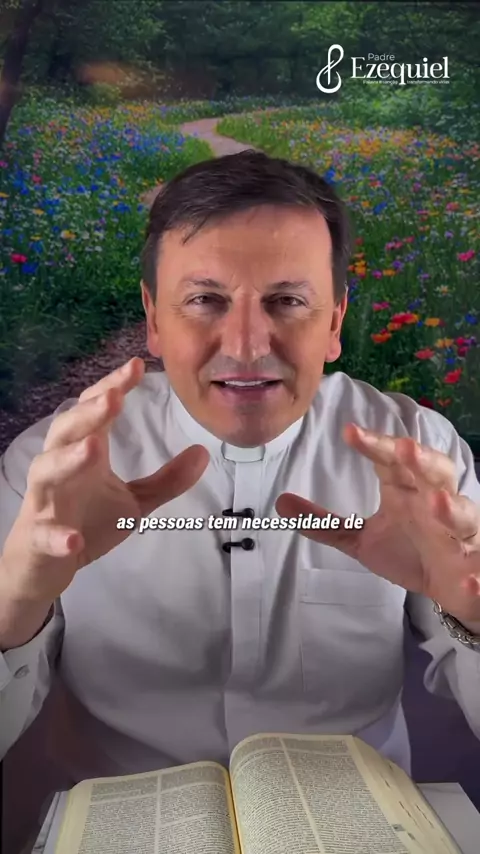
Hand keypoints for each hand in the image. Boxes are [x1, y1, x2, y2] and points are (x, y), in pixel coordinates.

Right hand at [1, 358, 208, 606]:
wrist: (44, 565)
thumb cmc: (86, 521)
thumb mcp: (135, 501)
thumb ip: (167, 479)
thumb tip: (204, 452)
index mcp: (84, 453)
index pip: (94, 411)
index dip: (112, 387)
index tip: (137, 366)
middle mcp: (60, 468)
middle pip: (67, 431)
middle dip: (89, 413)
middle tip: (114, 397)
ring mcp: (46, 502)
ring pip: (47, 472)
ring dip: (67, 459)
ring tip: (92, 448)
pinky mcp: (39, 538)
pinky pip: (44, 535)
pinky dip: (57, 535)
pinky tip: (73, 538)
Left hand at [276, 424, 479, 625]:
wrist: (449, 588)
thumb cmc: (410, 552)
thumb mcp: (361, 539)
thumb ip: (325, 523)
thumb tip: (280, 503)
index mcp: (407, 490)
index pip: (392, 461)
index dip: (375, 445)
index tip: (350, 433)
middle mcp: (436, 503)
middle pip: (435, 474)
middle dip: (422, 460)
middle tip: (404, 449)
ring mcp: (458, 534)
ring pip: (462, 515)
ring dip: (452, 509)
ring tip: (438, 502)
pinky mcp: (472, 565)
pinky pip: (476, 567)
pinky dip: (474, 576)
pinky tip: (469, 581)